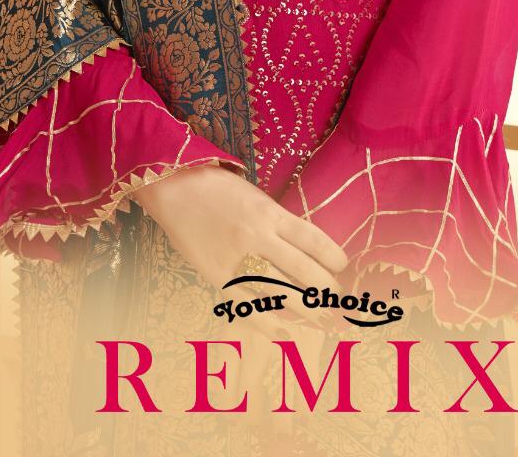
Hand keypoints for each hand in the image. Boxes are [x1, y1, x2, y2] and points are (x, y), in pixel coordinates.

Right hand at [132, 163, 349, 340]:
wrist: (175, 188)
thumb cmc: (219, 188)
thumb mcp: (256, 197)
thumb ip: (278, 221)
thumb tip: (306, 249)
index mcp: (270, 213)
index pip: (312, 239)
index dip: (332, 256)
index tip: (342, 266)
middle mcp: (257, 236)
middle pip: (301, 269)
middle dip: (324, 288)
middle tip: (337, 299)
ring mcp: (236, 258)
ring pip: (278, 291)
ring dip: (303, 308)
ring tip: (321, 318)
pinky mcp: (216, 276)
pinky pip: (246, 304)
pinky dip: (266, 321)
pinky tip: (283, 329)